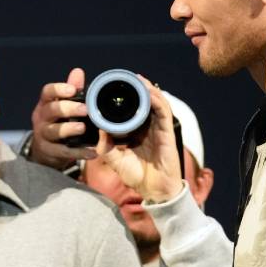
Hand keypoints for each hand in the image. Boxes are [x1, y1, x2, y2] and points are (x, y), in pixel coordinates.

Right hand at [28, 68, 93, 168]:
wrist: (45, 151)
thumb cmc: (57, 122)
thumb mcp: (62, 106)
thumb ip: (71, 90)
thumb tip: (78, 71)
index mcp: (45, 104)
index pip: (47, 93)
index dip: (58, 90)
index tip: (72, 89)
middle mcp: (41, 118)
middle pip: (51, 111)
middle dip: (68, 109)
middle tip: (85, 109)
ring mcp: (43, 136)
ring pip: (54, 131)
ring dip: (69, 129)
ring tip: (83, 128)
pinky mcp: (49, 152)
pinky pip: (63, 152)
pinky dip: (78, 152)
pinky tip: (91, 152)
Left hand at [94, 74, 184, 203]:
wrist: (154, 190)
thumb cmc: (137, 176)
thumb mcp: (114, 159)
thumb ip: (105, 145)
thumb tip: (98, 129)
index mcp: (135, 131)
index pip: (130, 109)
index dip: (123, 96)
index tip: (111, 87)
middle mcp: (148, 126)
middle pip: (143, 101)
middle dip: (135, 87)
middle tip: (124, 76)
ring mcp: (158, 128)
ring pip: (155, 101)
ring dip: (147, 88)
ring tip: (137, 78)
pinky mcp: (167, 131)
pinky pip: (163, 110)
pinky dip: (156, 98)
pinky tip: (148, 90)